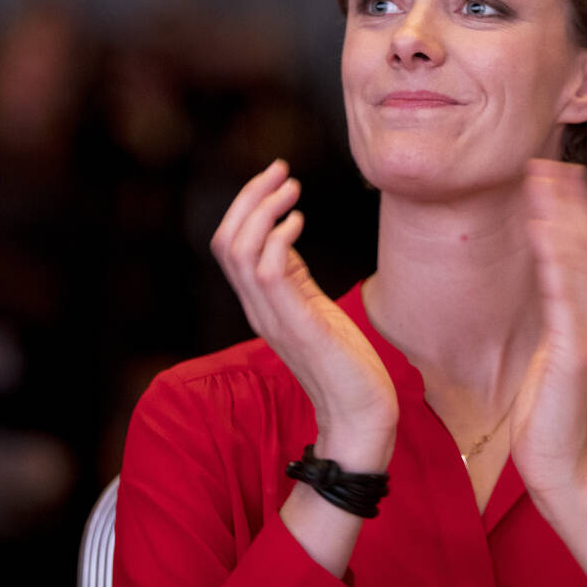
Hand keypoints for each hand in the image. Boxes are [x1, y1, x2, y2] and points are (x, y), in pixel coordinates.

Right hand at [210, 160, 396, 469]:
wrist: (360, 414)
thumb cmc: (344, 362)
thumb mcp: (312, 307)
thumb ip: (293, 276)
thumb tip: (285, 231)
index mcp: (260, 304)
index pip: (229, 245)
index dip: (244, 205)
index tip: (275, 176)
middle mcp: (258, 309)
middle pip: (226, 241)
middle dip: (249, 197)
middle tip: (281, 171)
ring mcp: (274, 318)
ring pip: (240, 251)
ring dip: (264, 210)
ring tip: (292, 189)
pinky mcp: (298, 324)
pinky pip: (269, 272)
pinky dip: (279, 238)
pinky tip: (299, 222)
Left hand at [509, 158, 586, 497]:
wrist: (561, 465)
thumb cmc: (546, 415)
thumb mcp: (550, 355)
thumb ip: (553, 319)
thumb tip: (543, 285)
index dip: (574, 210)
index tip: (555, 173)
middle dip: (568, 201)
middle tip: (547, 161)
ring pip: (580, 261)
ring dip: (560, 217)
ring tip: (542, 182)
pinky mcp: (577, 351)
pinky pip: (565, 295)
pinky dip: (555, 259)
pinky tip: (542, 231)